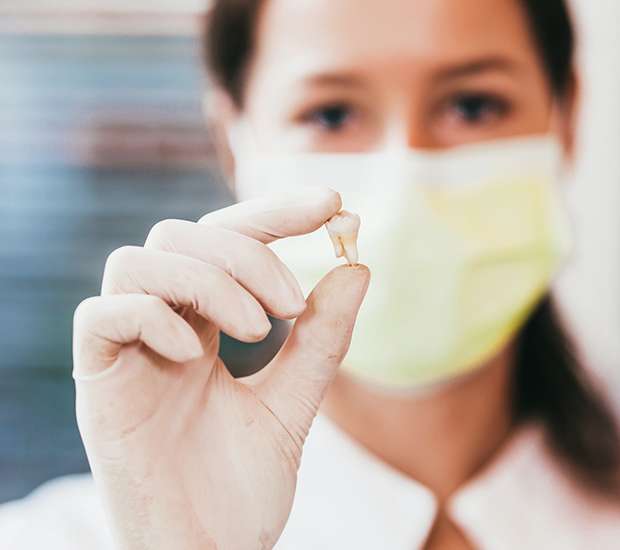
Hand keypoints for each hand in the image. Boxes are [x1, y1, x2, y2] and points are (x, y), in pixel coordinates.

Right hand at [72, 188, 369, 549]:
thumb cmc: (242, 488)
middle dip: (246, 251)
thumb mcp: (295, 403)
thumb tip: (358, 268)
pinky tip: (195, 352)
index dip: (274, 211)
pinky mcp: (97, 384)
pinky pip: (102, 316)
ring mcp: (126, 351)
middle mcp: (162, 324)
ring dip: (209, 280)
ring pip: (140, 260)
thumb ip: (322, 340)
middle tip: (291, 303)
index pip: (229, 239)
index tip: (332, 202)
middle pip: (183, 236)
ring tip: (258, 330)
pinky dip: (153, 314)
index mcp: (204, 324)